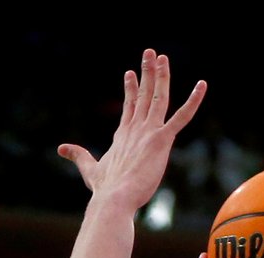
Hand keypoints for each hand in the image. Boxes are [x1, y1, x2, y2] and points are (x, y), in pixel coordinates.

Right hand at [60, 50, 205, 212]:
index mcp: (123, 135)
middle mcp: (136, 128)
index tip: (130, 73)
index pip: (129, 106)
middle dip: (147, 72)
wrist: (113, 199)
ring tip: (162, 58)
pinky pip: (181, 116)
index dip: (130, 88)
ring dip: (161, 76)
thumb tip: (61, 148)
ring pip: (159, 97)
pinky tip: (202, 86)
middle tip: (150, 53)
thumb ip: (78, 156)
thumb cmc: (104, 189)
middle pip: (143, 95)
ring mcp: (149, 132)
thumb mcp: (90, 170)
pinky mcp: (161, 139)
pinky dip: (193, 101)